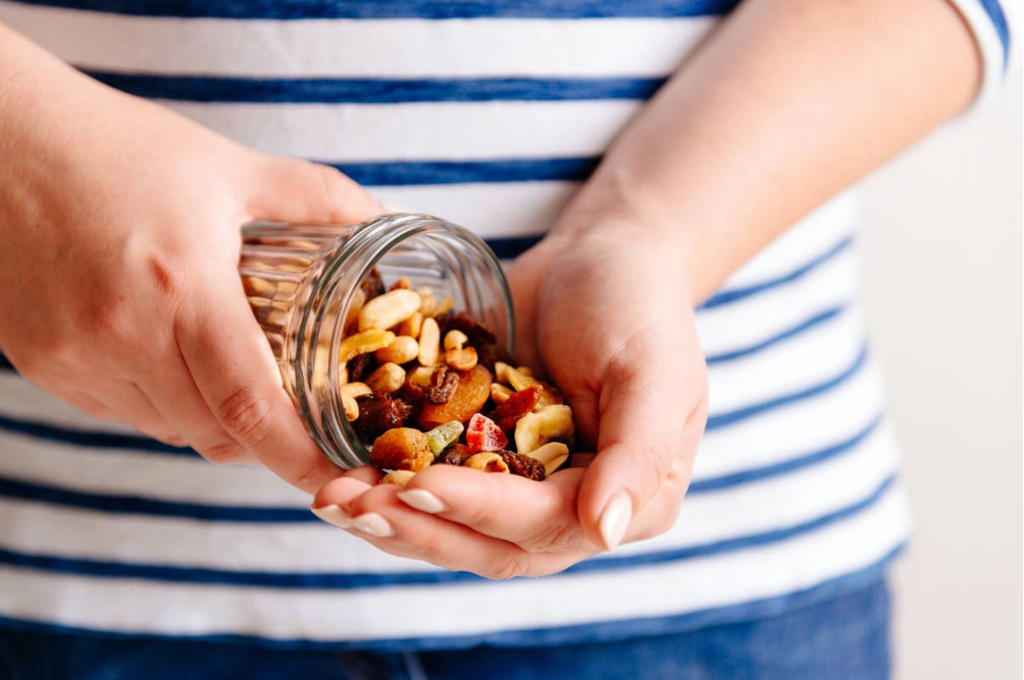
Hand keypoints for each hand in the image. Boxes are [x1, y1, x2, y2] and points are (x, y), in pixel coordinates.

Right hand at [0, 57, 380, 492]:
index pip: (250, 408)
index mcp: (180, 288)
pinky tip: (171, 358)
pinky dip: (160, 403)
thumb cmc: (117, 147)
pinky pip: (119, 412)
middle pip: (214, 432)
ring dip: (212, 421)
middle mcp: (122, 334)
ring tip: (233, 376)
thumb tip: (385, 217)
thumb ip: (316, 197)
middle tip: (298, 413)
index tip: (338, 475)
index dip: (299, 457)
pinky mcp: (41, 363)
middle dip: (264, 438)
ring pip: (168, 428)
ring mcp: (73, 356)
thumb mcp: (228, 168)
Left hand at [311, 220, 707, 576]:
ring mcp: (517, 485)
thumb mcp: (654, 371)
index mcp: (627, 502)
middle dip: (417, 527)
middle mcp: (569, 509)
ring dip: (388, 515)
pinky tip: (333, 466)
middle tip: (351, 504)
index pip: (545, 525)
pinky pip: (427, 478)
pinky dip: (382, 477)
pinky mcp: (475, 455)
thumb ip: (640, 453)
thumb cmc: (639, 307)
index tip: (420, 485)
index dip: (480, 511)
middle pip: (487, 544)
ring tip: (330, 495)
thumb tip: (606, 532)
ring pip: (448, 525)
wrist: (599, 258)